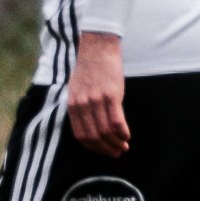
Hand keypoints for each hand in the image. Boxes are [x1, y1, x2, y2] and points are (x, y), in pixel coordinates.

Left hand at [68, 31, 129, 156]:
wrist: (97, 47)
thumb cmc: (88, 68)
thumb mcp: (76, 88)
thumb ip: (80, 106)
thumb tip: (89, 126)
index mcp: (72, 104)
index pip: (80, 135)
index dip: (93, 147)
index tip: (103, 151)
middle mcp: (82, 104)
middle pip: (93, 137)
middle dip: (106, 149)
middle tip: (117, 152)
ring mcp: (96, 100)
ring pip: (106, 132)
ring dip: (116, 143)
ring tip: (124, 146)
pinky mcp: (111, 95)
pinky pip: (117, 122)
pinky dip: (123, 133)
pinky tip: (127, 136)